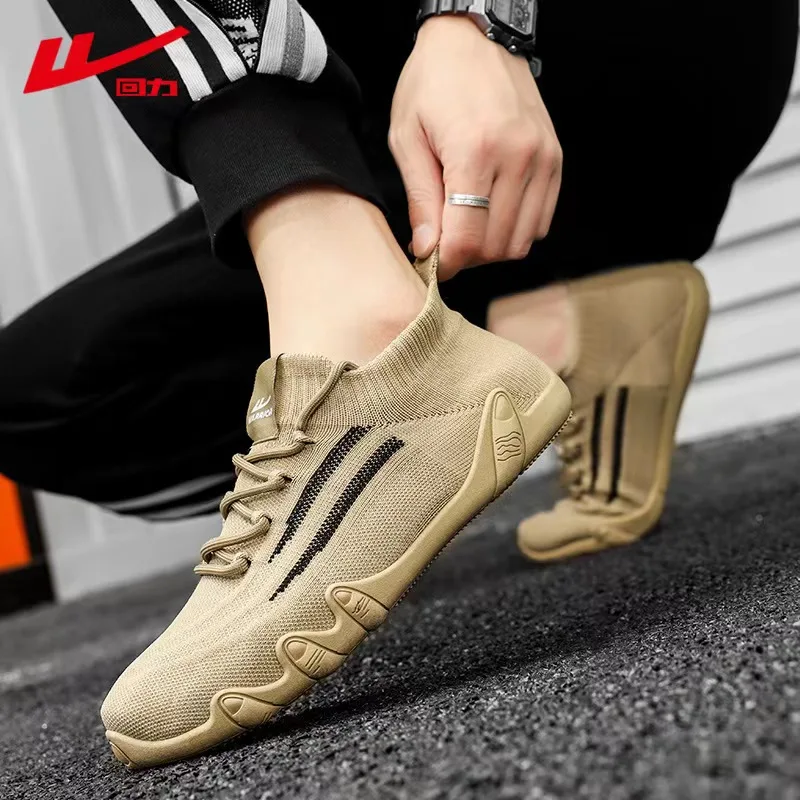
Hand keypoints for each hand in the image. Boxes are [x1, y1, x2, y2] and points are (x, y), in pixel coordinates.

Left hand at [389, 16, 561, 279]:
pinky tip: (492, 214)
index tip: (434, 263)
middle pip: (496, 246)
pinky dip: (516, 230)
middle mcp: (517, 157)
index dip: (448, 263)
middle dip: (468, 257)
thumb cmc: (432, 83)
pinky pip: (540, 221)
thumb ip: (420, 199)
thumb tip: (427, 250)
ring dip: (492, 247)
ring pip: (521, 240)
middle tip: (447, 242)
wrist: (473, 38)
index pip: (468, 239)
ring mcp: (542, 158)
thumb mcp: (407, 138)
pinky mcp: (554, 160)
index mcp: (475, 151)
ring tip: (468, 227)